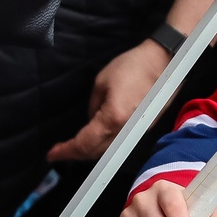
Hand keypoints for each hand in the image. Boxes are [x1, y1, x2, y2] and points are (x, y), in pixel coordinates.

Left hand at [47, 39, 168, 163]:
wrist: (164, 62)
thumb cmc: (132, 66)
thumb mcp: (101, 82)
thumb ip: (93, 107)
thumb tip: (92, 121)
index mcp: (112, 118)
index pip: (84, 143)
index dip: (66, 151)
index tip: (52, 154)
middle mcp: (127, 130)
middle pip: (97, 153)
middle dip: (77, 154)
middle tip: (62, 151)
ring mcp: (139, 131)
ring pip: (110, 150)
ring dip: (92, 151)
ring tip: (77, 146)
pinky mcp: (146, 127)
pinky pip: (121, 141)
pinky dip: (106, 144)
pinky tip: (98, 137)